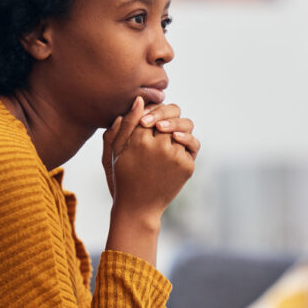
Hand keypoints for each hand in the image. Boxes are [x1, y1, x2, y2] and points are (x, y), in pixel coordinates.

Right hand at [100, 97, 198, 263]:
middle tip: (160, 124)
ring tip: (168, 135)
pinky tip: (175, 147)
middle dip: (166, 116)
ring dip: (178, 128)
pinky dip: (185, 144)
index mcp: (139, 140)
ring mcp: (175, 156)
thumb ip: (126, 125)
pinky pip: (191, 146)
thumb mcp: (116, 151)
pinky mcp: (187, 166)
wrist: (138, 207)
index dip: (150, 112)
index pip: (150, 112)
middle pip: (170, 116)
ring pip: (184, 128)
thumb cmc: (123, 176)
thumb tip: (139, 100)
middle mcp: (159, 146)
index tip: (147, 119)